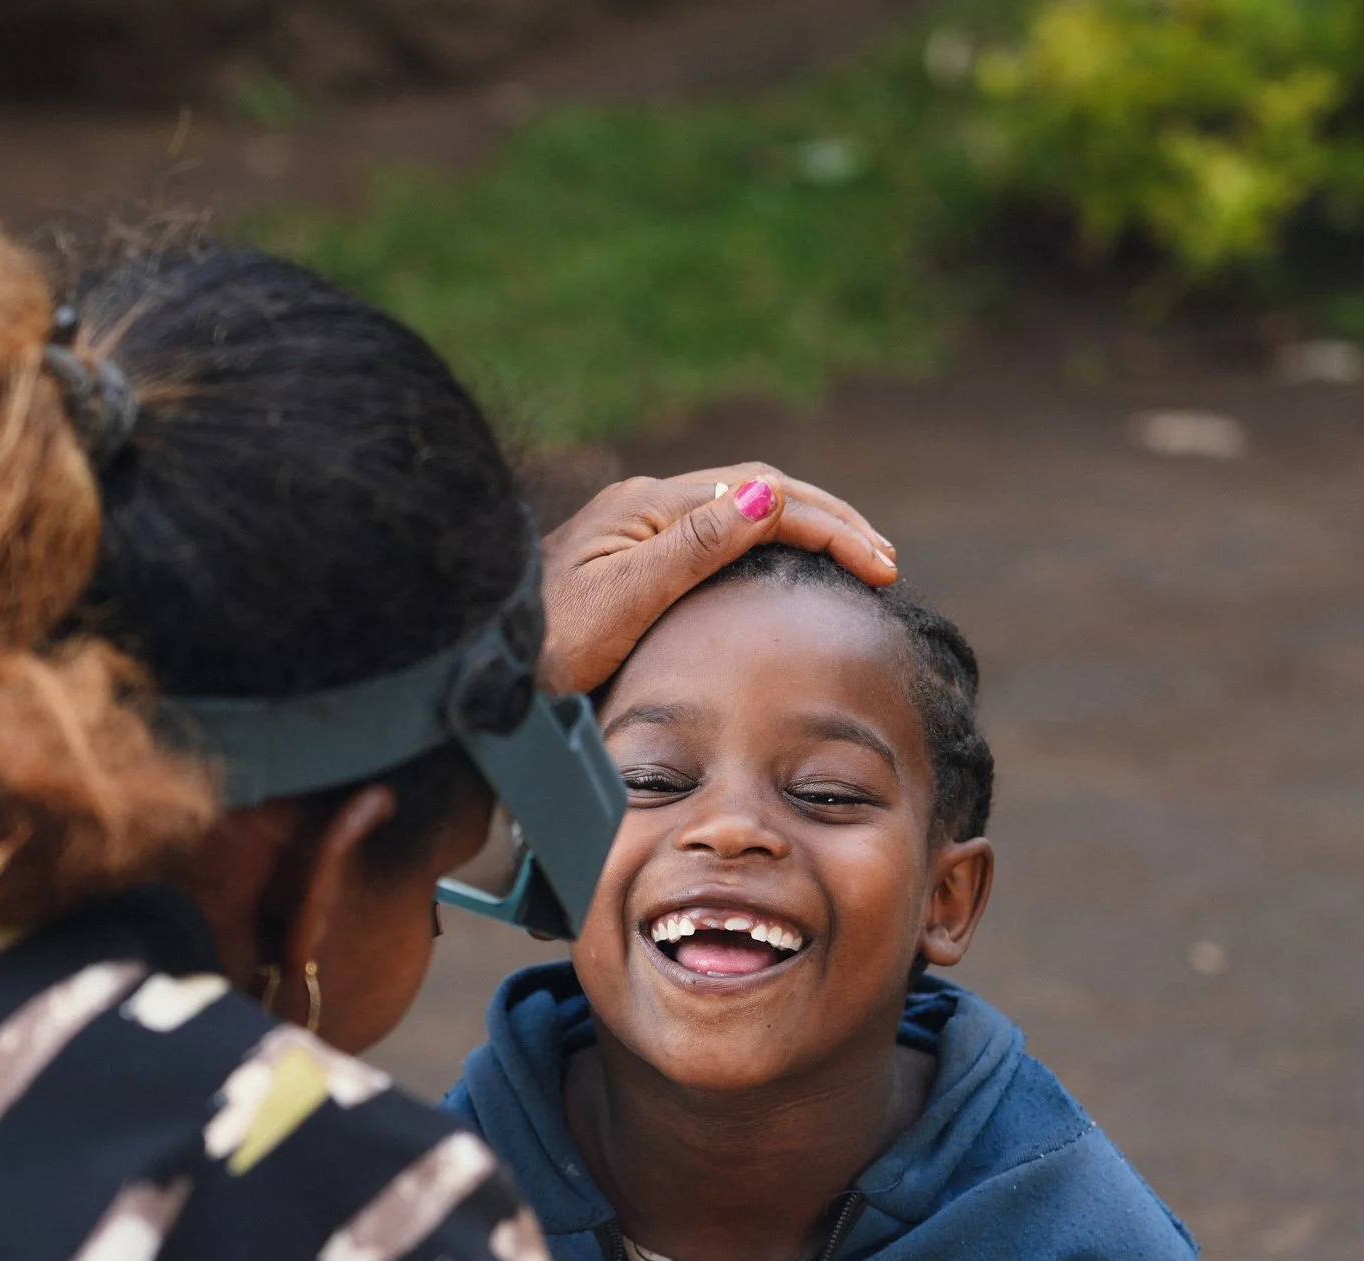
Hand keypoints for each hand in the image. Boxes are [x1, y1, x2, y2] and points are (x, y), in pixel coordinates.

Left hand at [538, 465, 896, 692]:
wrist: (478, 665)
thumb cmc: (541, 645)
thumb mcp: (622, 601)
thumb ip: (695, 547)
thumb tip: (766, 495)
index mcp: (649, 504)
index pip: (764, 496)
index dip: (830, 527)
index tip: (880, 567)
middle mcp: (646, 505)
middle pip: (758, 491)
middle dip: (829, 520)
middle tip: (885, 562)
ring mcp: (637, 530)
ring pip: (740, 510)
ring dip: (803, 528)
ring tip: (855, 559)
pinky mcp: (630, 559)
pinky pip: (717, 536)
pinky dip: (767, 546)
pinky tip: (782, 571)